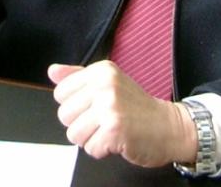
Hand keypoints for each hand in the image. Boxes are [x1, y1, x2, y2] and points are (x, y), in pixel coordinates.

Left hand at [48, 60, 196, 167]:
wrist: (168, 126)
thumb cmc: (136, 107)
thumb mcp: (108, 83)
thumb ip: (78, 76)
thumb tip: (52, 71)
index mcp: (101, 71)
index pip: (61, 92)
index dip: (75, 106)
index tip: (94, 106)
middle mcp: (105, 84)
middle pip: (64, 115)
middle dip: (81, 124)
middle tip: (103, 121)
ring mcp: (110, 106)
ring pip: (73, 134)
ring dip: (90, 139)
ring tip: (109, 130)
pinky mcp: (114, 129)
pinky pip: (89, 148)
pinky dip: (101, 150)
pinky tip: (117, 140)